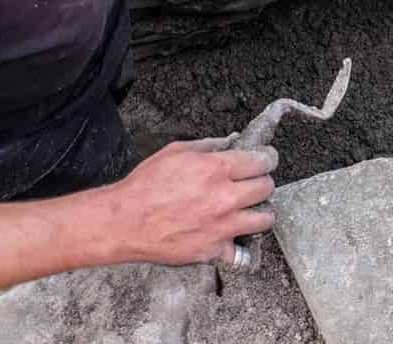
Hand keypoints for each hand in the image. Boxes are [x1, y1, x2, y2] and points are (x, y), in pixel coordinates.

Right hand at [107, 138, 277, 265]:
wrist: (125, 221)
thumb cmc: (145, 186)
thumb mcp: (175, 152)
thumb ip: (207, 145)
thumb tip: (230, 142)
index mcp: (216, 169)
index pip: (261, 161)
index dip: (266, 158)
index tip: (266, 160)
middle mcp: (224, 197)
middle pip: (266, 188)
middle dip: (263, 182)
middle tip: (255, 183)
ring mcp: (222, 226)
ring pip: (264, 219)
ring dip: (260, 212)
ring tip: (250, 210)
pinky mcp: (214, 250)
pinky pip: (240, 251)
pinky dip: (238, 244)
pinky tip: (232, 237)